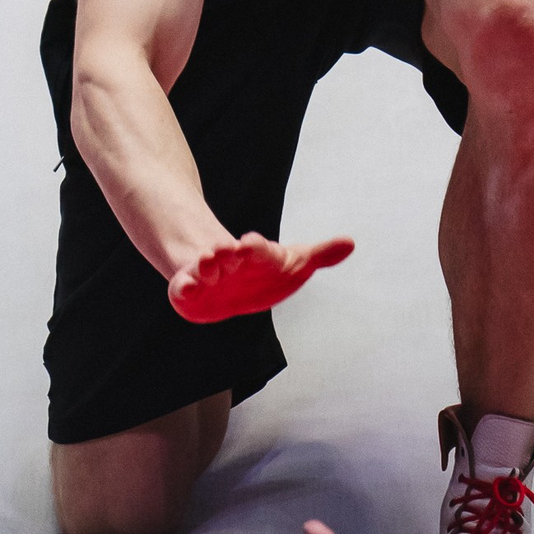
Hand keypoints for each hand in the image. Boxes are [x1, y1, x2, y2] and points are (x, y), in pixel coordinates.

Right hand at [167, 227, 353, 322]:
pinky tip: (186, 288)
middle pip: (229, 254)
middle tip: (227, 249)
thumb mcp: (294, 263)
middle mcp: (230, 260)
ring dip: (207, 265)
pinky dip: (183, 287)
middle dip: (228, 252)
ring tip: (208, 262)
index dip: (256, 247)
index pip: (259, 250)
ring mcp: (208, 274)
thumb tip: (351, 243)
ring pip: (205, 267)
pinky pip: (183, 289)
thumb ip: (320, 255)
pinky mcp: (189, 291)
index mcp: (256, 255)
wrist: (224, 276)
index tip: (251, 243)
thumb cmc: (264, 271)